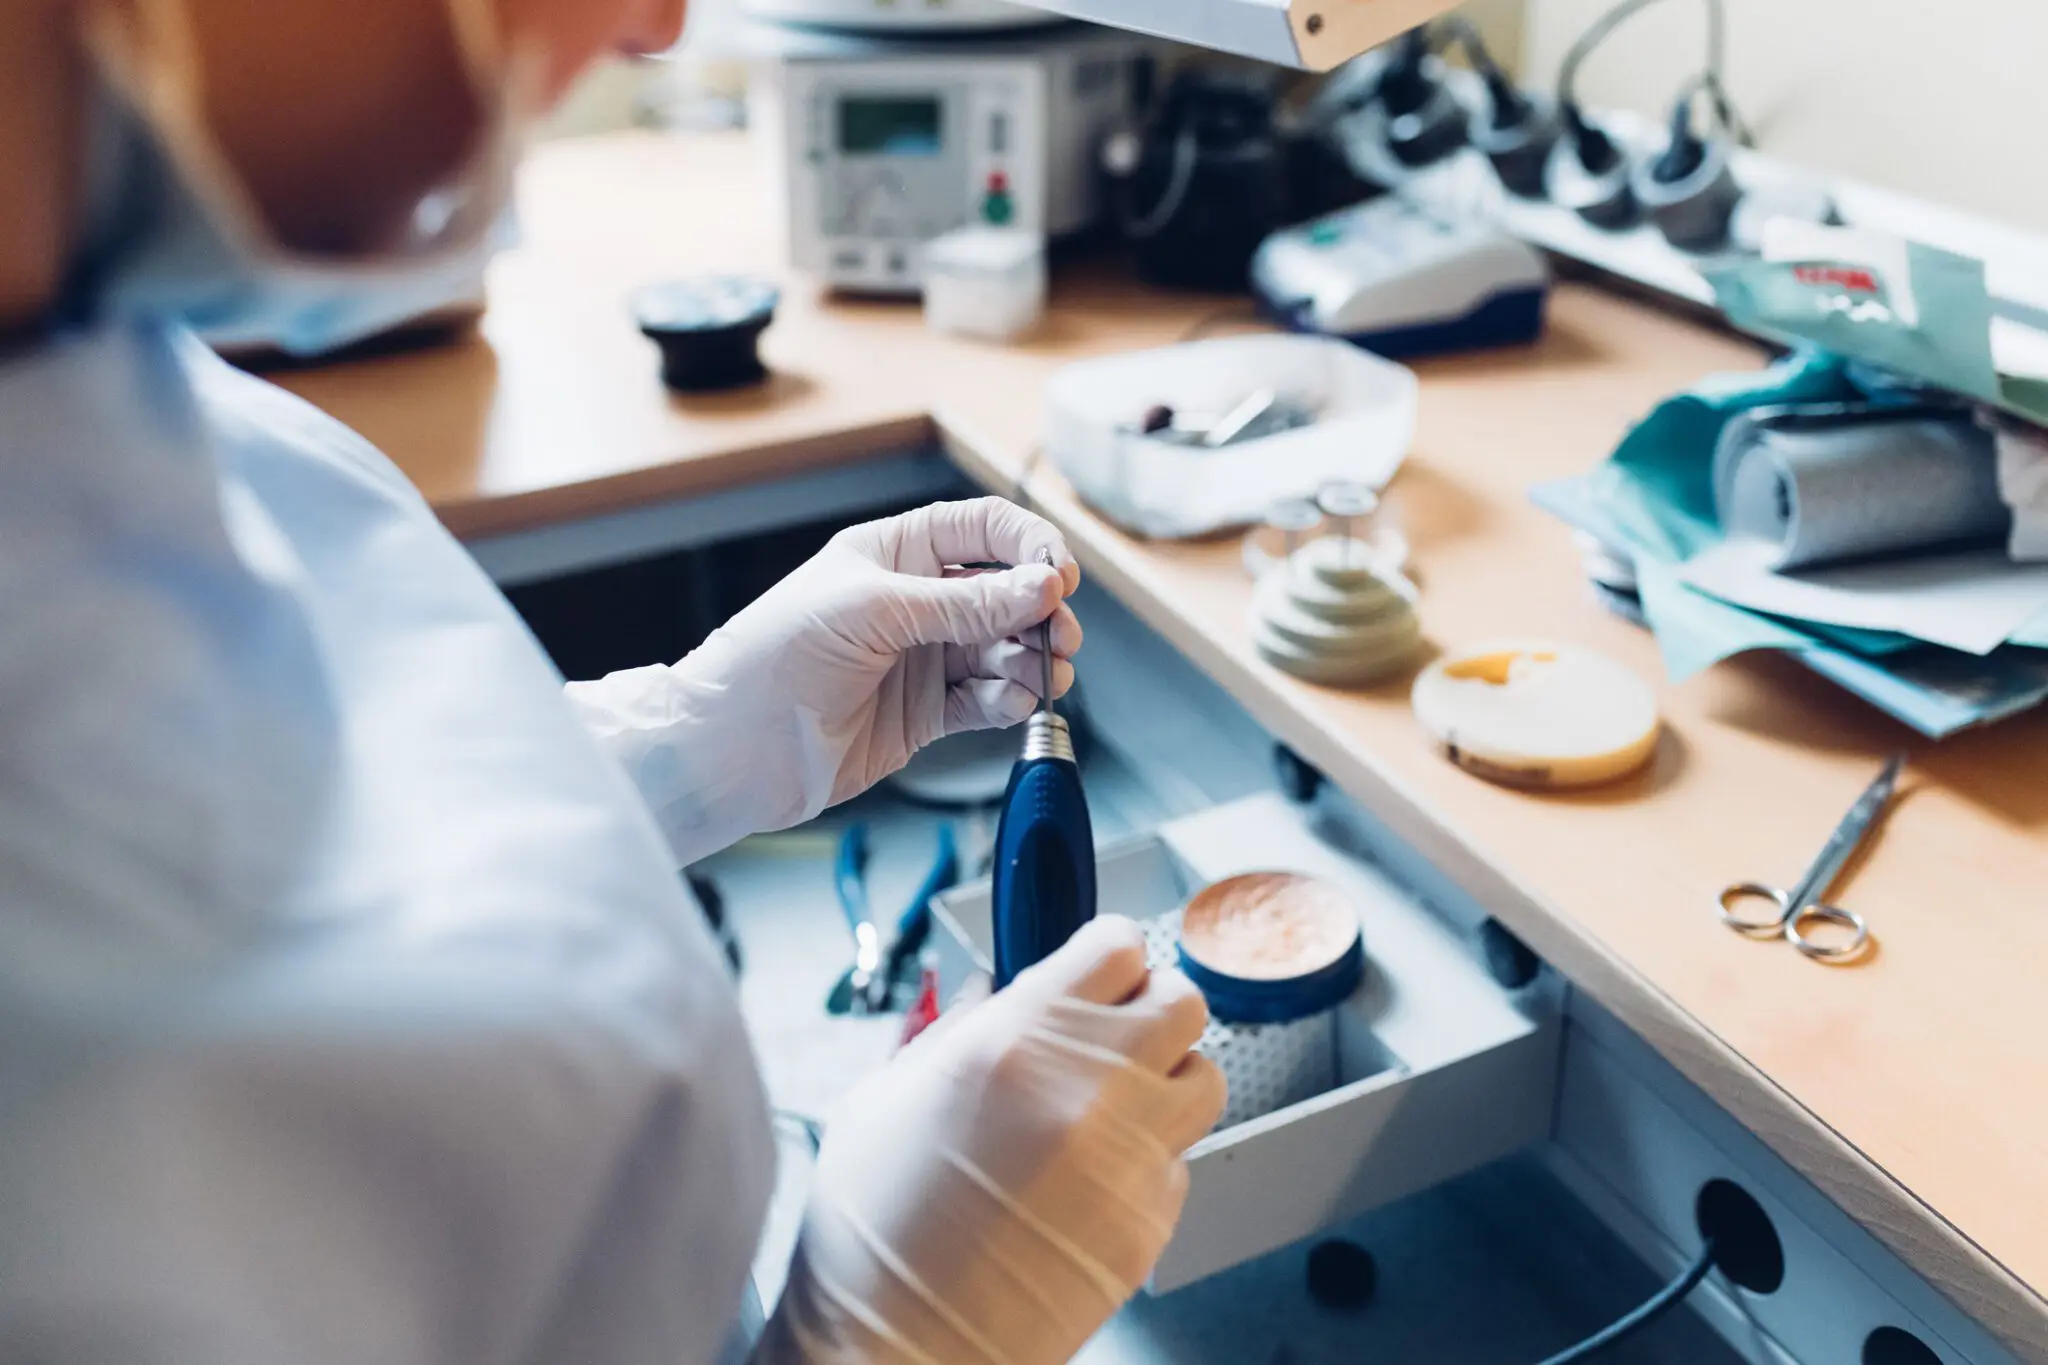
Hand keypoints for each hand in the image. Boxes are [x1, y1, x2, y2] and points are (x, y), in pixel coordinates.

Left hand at [565, 498, 1080, 861]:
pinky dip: (1010, 700)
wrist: (735, 748)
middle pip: (1006, 592)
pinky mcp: (927, 712)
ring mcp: (923, 658)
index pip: (982, 529)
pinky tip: (1014, 702)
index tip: (1059, 574)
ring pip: (1005, 649)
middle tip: (1058, 635)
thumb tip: (1041, 588)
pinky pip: (988, 699)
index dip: (1028, 545)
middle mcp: (915, 601)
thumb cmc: (775, 657)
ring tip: (1042, 675)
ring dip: (1032, 659)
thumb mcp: (873, 611)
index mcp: (895, 553)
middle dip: (1040, 610)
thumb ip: (963, 604)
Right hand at [757, 918, 1227, 1364]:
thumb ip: (955, 1026)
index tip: (1093, 967)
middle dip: (1149, 1005)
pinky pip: (1182, 1162)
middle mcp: (1090, 1088)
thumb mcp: (885, 1096)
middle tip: (1113, 1029)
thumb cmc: (872, 1237)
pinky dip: (1149, 1160)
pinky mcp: (1151, 1223)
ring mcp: (1130, 1159)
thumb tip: (994, 985)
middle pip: (1182, 999)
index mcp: (1018, 1040)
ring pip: (1205, 1077)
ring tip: (1115, 1104)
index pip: (1118, 945)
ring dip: (1168, 1078)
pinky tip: (1093, 1180)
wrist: (897, 1352)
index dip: (1106, 952)